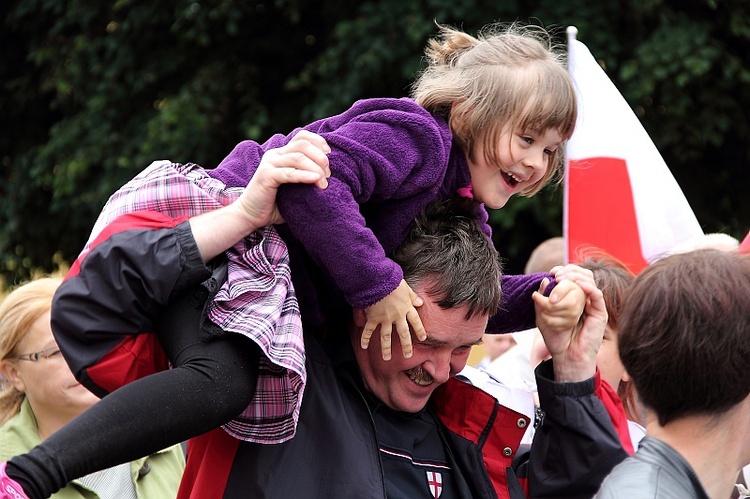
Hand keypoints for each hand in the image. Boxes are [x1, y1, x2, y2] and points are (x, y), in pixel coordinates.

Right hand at [190, 131, 330, 261]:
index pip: (303, 137)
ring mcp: (269, 164)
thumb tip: (329, 177)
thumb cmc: (275, 204)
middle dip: (321, 157)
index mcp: (282, 154)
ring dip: (315, 168)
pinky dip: (304, 175)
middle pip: (303, 145)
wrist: (250, 215)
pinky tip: (315, 180)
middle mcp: (275, 155)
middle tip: (328, 175)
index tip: (330, 157)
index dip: (319, 143)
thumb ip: (306, 178)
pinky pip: (289, 173)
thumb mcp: (294, 187)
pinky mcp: (266, 176)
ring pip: (298, 157)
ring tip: (324, 182)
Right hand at [361, 280, 425, 359]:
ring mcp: (384, 319)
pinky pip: (369, 331)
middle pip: (403, 334)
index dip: (419, 329)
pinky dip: (365, 338)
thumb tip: (420, 302)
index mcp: (406, 308)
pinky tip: (363, 346)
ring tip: (386, 358)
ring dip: (386, 348)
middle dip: (406, 346)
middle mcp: (396, 316)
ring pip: (386, 336)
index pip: (415, 321)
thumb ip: (412, 296)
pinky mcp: (373, 318)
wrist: (377, 280)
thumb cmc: (391, 281)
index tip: (423, 338)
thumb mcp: (406, 287)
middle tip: (407, 356)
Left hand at [532, 276, 606, 381]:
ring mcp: (593, 304)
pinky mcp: (600, 313)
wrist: (566, 356)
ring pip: (590, 281)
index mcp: (571, 296)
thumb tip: (543, 280)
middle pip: (583, 274)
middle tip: (557, 275)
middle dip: (570, 270)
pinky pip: (597, 295)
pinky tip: (578, 285)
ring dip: (576, 277)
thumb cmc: (556, 337)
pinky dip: (588, 287)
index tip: (552, 272)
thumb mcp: (543, 316)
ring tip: (563, 280)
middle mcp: (583, 298)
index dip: (564, 270)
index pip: (572, 275)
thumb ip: (542, 300)